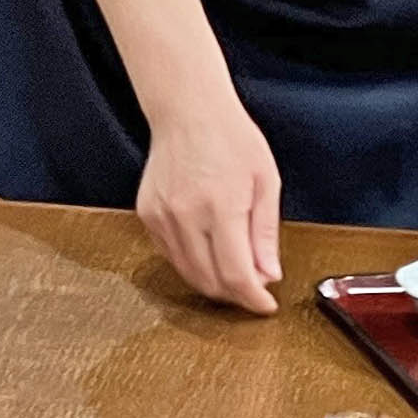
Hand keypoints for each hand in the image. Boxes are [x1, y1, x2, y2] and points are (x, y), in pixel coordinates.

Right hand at [136, 104, 283, 313]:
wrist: (188, 111)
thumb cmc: (230, 138)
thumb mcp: (265, 183)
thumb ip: (266, 234)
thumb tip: (269, 275)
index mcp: (221, 206)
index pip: (236, 274)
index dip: (253, 299)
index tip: (265, 306)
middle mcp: (186, 215)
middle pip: (210, 281)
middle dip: (235, 295)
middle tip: (254, 289)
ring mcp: (162, 216)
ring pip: (188, 274)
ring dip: (213, 284)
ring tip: (234, 272)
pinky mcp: (148, 215)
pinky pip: (171, 256)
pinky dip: (192, 265)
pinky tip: (209, 253)